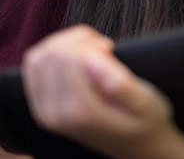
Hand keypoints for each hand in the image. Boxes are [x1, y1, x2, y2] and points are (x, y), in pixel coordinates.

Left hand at [21, 25, 183, 158]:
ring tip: (90, 50)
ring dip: (63, 43)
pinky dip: (52, 53)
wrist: (137, 147)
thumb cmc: (146, 120)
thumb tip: (96, 59)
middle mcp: (56, 114)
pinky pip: (33, 68)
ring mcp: (45, 112)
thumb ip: (121, 84)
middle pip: (51, 55)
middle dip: (77, 40)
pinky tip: (77, 57)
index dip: (90, 42)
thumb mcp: (146, 102)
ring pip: (38, 58)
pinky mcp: (42, 107)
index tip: (110, 47)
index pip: (69, 58)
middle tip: (103, 47)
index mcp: (81, 111)